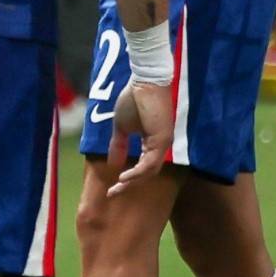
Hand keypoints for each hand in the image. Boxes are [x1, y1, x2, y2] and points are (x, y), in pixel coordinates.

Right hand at [103, 61, 175, 197]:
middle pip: (147, 173)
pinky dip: (137, 172)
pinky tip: (124, 177)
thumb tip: (113, 163)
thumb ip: (119, 146)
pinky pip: (150, 163)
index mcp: (152, 143)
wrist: (143, 82)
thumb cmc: (134, 100)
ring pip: (149, 171)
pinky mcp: (163, 139)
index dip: (128, 179)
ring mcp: (163, 143)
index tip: (112, 189)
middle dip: (129, 185)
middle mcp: (160, 146)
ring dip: (132, 181)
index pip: (143, 167)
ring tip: (117, 187)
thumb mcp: (121, 128)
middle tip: (113, 194)